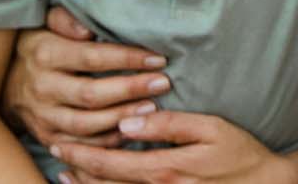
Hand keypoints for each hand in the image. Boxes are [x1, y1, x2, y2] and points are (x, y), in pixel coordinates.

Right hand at [3, 7, 170, 148]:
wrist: (2, 83)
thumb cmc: (38, 46)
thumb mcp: (44, 23)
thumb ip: (64, 18)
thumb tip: (87, 28)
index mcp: (45, 54)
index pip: (92, 57)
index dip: (127, 58)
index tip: (157, 58)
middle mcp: (42, 88)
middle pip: (92, 94)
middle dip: (131, 89)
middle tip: (163, 83)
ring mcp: (43, 116)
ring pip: (87, 125)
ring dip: (123, 117)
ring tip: (153, 107)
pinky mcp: (47, 137)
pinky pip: (81, 145)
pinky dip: (108, 141)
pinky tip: (132, 129)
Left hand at [53, 111, 291, 183]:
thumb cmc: (241, 154)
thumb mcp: (211, 129)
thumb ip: (169, 126)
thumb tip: (129, 122)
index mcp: (164, 170)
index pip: (111, 164)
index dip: (82, 154)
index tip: (59, 142)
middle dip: (78, 169)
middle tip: (56, 153)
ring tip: (66, 175)